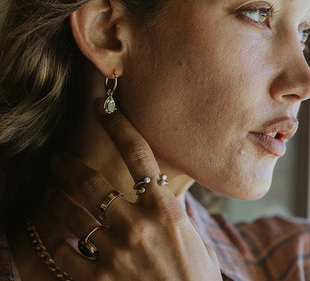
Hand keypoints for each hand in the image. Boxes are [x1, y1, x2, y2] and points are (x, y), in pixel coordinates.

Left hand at [37, 111, 221, 280]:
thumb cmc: (195, 279)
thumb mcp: (193, 239)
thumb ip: (175, 214)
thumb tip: (165, 195)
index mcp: (165, 210)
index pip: (139, 154)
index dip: (119, 126)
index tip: (103, 108)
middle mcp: (138, 224)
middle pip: (92, 182)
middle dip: (69, 166)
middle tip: (58, 160)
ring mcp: (115, 252)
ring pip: (71, 213)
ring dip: (57, 200)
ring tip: (51, 195)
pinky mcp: (98, 280)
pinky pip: (65, 251)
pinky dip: (55, 241)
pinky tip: (52, 236)